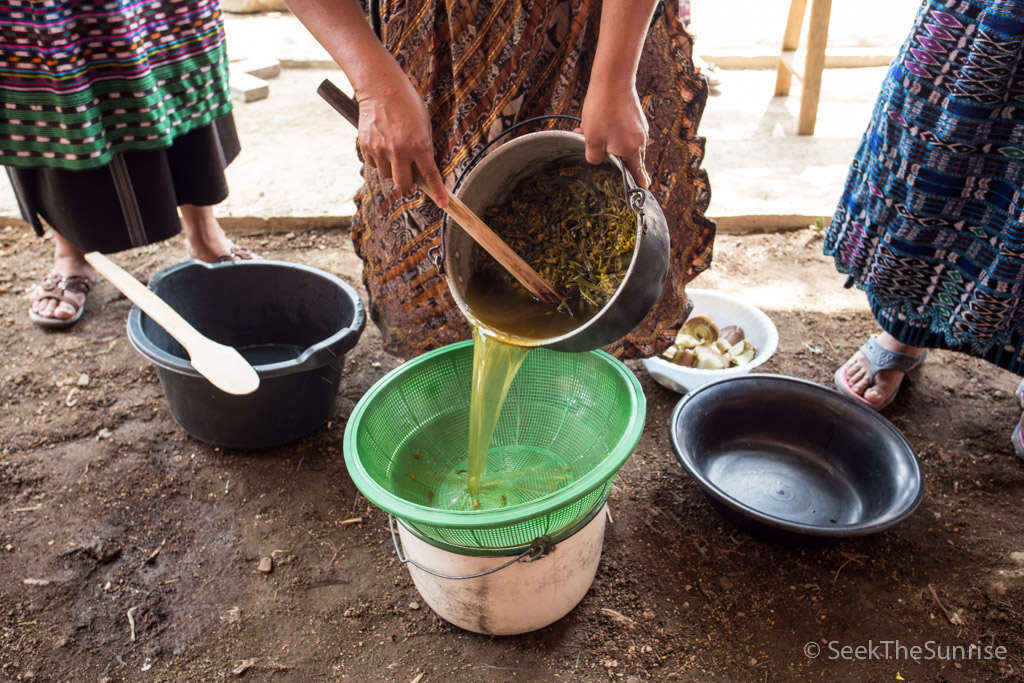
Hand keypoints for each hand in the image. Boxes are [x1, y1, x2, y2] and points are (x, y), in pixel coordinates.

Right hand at [355, 77, 447, 205]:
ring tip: (394, 151)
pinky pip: (374, 165)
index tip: (443, 203)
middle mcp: (399, 151)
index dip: (437, 192)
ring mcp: (380, 150)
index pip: (430, 175)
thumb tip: (422, 170)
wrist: (381, 88)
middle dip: (409, 185)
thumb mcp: (424, 125)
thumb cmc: (408, 104)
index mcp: (418, 145)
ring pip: (387, 175)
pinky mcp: (366, 147)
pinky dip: (379, 161)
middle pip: (403, 184)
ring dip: (393, 170)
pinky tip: (382, 146)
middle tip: (411, 178)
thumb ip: (423, 149)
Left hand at [579, 80, 650, 188]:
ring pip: (623, 142)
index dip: (639, 182)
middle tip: (592, 145)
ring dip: (606, 141)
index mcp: (631, 151)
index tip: (644, 188)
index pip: (636, 173)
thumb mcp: (592, 139)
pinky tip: (596, 121)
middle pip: (627, 157)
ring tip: (587, 129)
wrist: (613, 80)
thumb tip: (598, 160)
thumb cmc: (603, 111)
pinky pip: (625, 131)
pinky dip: (612, 131)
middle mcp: (640, 141)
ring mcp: (639, 128)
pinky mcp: (636, 117)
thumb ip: (594, 157)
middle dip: (610, 156)